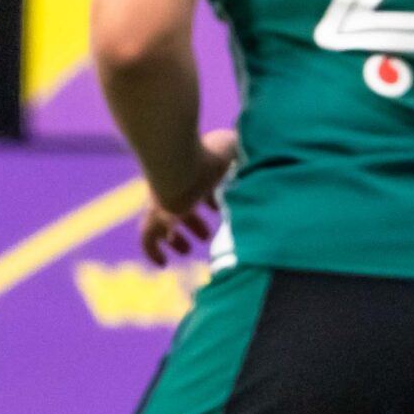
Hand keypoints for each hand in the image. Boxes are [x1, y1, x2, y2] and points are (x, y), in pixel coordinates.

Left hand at [139, 129, 236, 264]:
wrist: (179, 164)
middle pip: (179, 207)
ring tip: (186, 250)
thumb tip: (264, 150)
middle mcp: (174, 187)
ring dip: (176, 238)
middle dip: (193, 222)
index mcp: (193, 173)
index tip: (218, 209)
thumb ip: (244, 151)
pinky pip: (149, 240)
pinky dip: (153, 251)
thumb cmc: (208, 155)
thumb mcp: (234, 149)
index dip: (210, 200)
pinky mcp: (155, 218)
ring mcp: (162, 202)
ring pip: (161, 224)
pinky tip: (161, 264)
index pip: (199, 189)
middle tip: (205, 234)